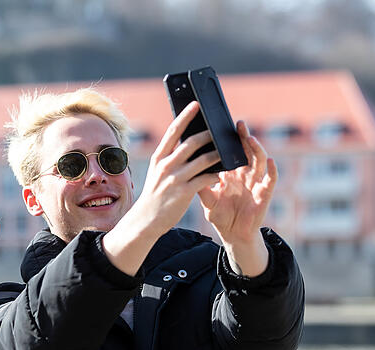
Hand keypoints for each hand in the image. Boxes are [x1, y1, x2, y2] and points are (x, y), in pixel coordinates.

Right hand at [102, 101, 219, 275]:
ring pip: (203, 160)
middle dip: (209, 134)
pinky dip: (215, 175)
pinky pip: (205, 179)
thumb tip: (189, 141)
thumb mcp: (158, 172)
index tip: (196, 104)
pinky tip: (221, 175)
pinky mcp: (183, 193)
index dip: (185, 116)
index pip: (173, 131)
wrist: (146, 219)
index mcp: (159, 157)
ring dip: (218, 154)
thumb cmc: (156, 193)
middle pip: (191, 142)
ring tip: (228, 151)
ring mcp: (174, 179)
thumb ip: (171, 158)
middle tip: (220, 129)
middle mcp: (165, 165)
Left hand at [198, 120, 275, 275]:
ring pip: (259, 161)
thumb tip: (188, 169)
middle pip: (246, 151)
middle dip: (242, 137)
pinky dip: (273, 170)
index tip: (220, 126)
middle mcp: (244, 175)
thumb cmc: (221, 216)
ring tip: (249, 138)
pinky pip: (271, 180)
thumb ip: (201, 185)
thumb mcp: (207, 199)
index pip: (229, 152)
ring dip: (257, 149)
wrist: (233, 235)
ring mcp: (255, 183)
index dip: (227, 140)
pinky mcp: (265, 194)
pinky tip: (271, 161)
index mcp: (230, 173)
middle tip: (237, 124)